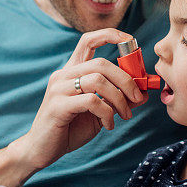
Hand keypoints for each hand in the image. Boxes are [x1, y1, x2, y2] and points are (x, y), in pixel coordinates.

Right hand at [14, 28, 147, 170]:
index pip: (89, 40)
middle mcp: (63, 75)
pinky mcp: (58, 106)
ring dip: (119, 99)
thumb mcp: (100, 112)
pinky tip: (108, 125)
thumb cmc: (70, 129)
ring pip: (98, 80)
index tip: (131, 41)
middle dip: (126, 79)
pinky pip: (91, 101)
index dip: (111, 35)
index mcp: (72, 71)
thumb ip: (119, 100)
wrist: (41, 150)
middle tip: (137, 97)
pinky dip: (107, 113)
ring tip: (125, 115)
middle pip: (101, 63)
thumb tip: (144, 92)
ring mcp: (58, 89)